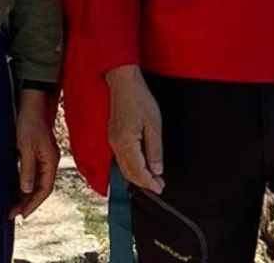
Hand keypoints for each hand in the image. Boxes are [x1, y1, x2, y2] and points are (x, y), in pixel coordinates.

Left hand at [12, 90, 58, 218]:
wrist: (31, 103)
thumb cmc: (30, 122)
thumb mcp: (26, 147)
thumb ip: (27, 169)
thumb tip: (27, 189)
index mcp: (50, 161)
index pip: (44, 189)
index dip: (34, 203)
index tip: (22, 213)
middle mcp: (49, 162)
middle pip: (40, 188)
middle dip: (28, 202)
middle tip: (13, 213)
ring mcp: (43, 157)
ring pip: (35, 182)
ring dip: (25, 194)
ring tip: (12, 205)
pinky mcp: (35, 153)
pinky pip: (31, 173)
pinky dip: (24, 183)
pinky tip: (16, 189)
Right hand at [105, 65, 164, 193]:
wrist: (124, 83)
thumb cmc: (139, 99)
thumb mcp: (154, 125)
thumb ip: (154, 150)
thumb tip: (156, 170)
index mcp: (126, 142)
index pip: (138, 171)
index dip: (150, 182)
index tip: (160, 188)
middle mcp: (116, 145)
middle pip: (129, 173)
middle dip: (144, 182)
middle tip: (159, 186)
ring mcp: (113, 141)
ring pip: (124, 167)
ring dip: (137, 176)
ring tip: (153, 179)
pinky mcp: (113, 137)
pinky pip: (121, 159)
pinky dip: (132, 167)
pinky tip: (141, 166)